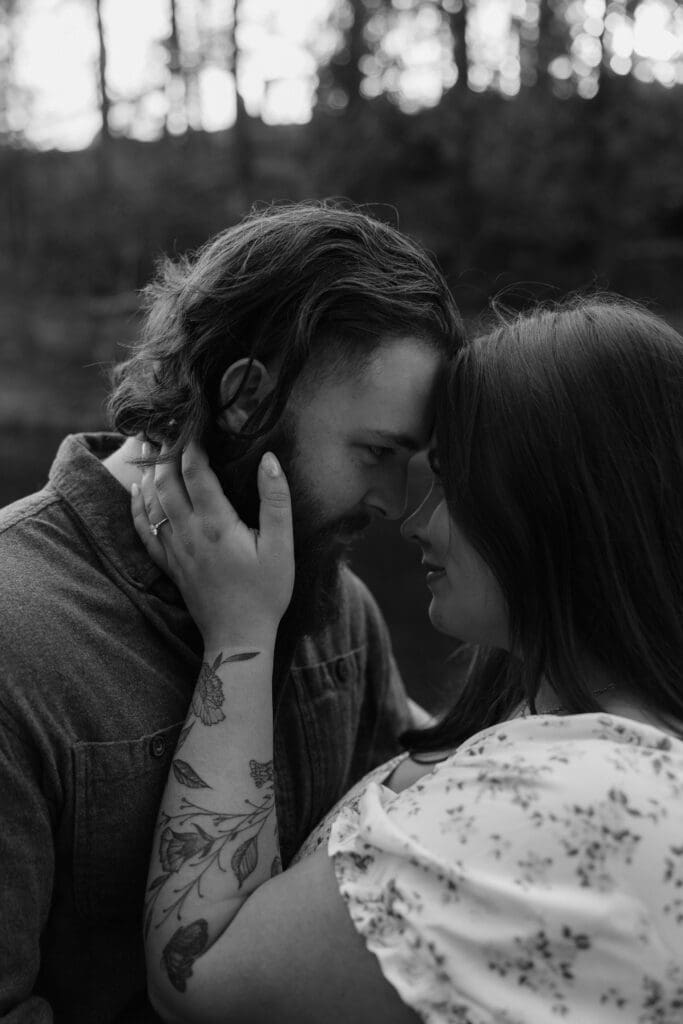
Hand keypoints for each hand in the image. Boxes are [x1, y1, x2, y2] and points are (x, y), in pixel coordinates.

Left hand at [132, 441, 293, 647]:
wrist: (239, 637)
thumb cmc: (266, 592)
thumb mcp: (282, 546)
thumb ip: (276, 500)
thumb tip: (269, 459)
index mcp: (216, 524)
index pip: (196, 473)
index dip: (193, 446)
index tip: (195, 426)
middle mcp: (189, 533)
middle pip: (167, 482)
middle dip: (166, 453)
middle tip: (168, 429)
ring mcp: (175, 550)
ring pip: (152, 503)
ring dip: (151, 473)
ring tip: (152, 449)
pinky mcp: (170, 565)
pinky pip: (144, 530)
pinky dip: (138, 507)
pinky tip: (138, 491)